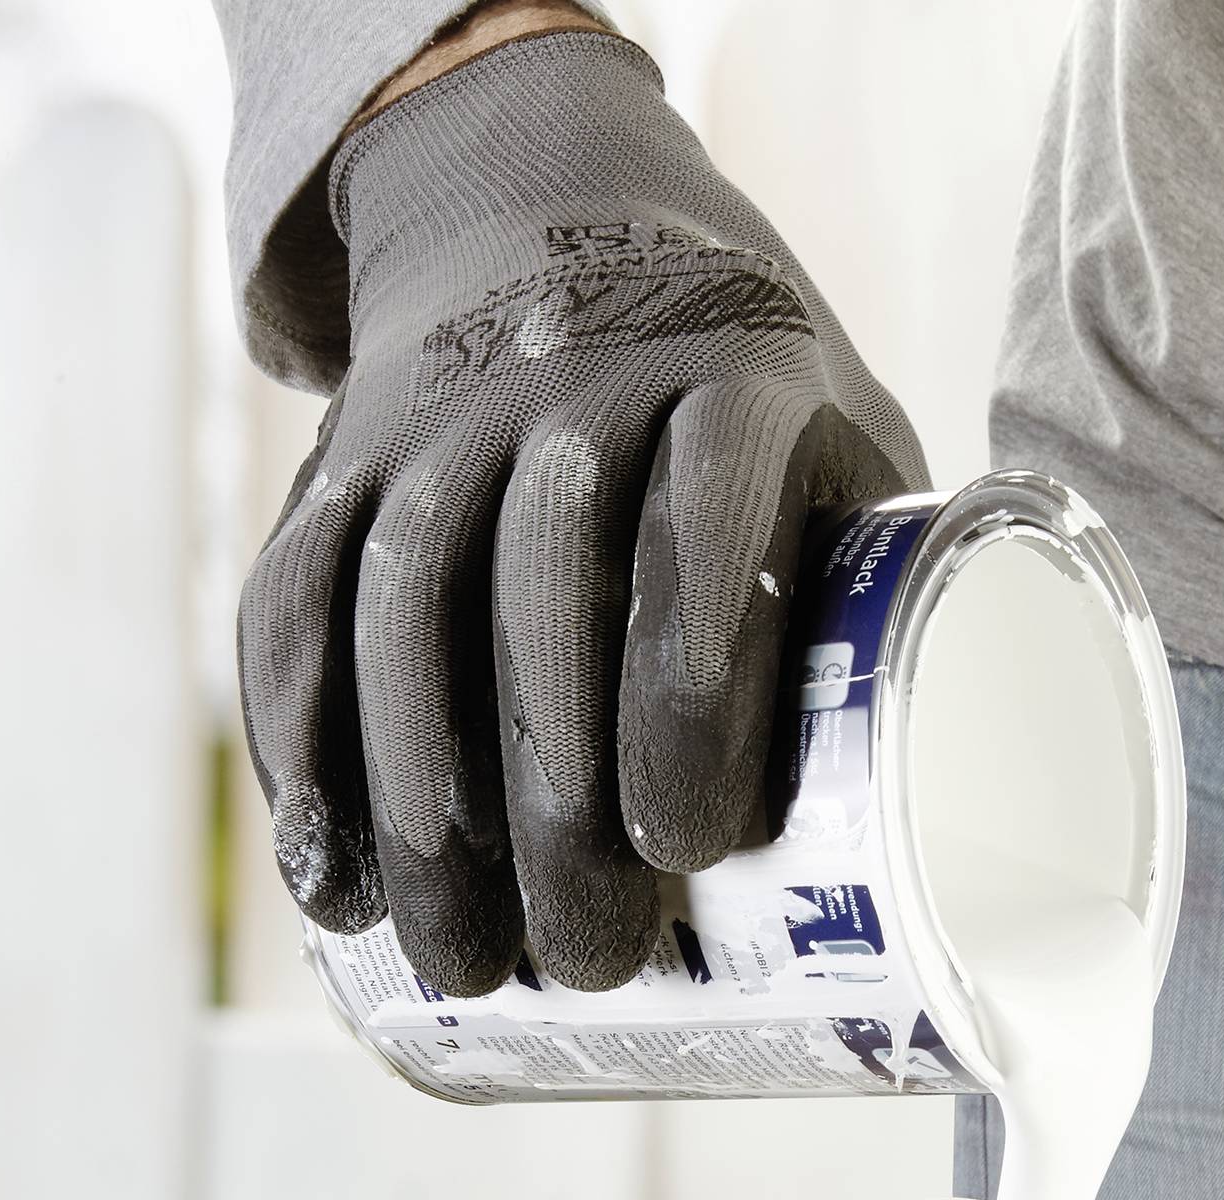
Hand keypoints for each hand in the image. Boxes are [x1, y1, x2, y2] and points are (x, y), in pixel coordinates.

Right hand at [238, 28, 924, 993]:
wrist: (545, 211)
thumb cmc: (735, 396)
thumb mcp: (837, 441)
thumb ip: (866, 592)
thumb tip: (928, 841)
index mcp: (730, 380)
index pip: (696, 539)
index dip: (683, 703)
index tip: (682, 853)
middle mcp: (569, 383)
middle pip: (537, 606)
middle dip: (547, 809)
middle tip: (581, 962)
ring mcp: (436, 421)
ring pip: (400, 618)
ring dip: (417, 811)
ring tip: (459, 965)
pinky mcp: (336, 466)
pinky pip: (295, 609)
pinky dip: (301, 752)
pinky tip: (328, 880)